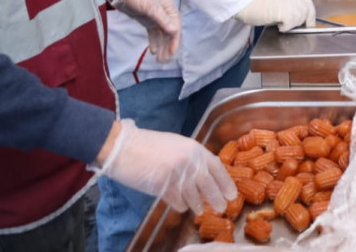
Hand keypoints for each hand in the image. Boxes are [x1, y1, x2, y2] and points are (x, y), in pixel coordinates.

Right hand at [96, 119, 235, 213]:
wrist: (124, 147)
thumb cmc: (149, 145)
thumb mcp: (177, 144)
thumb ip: (192, 157)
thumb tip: (204, 173)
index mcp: (194, 148)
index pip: (217, 167)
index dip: (226, 182)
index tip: (231, 193)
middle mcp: (189, 161)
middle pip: (209, 184)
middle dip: (217, 198)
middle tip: (222, 208)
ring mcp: (176, 174)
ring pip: (193, 196)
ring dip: (198, 205)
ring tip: (201, 211)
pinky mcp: (162, 186)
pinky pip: (177, 201)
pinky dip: (181, 205)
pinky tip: (182, 207)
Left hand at [110, 0, 179, 63]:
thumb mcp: (150, 6)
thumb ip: (162, 19)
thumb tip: (174, 31)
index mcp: (169, 8)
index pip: (175, 26)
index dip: (174, 40)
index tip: (171, 52)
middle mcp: (164, 13)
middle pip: (169, 32)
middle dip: (168, 46)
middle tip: (165, 60)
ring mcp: (156, 17)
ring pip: (161, 35)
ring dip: (161, 47)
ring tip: (159, 60)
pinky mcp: (147, 20)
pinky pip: (153, 34)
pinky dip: (154, 42)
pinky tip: (152, 51)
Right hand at [234, 0, 315, 31]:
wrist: (247, 4)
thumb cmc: (260, 7)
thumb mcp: (279, 3)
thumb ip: (291, 8)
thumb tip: (301, 21)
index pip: (308, 3)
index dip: (310, 15)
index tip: (309, 24)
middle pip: (307, 11)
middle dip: (301, 21)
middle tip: (291, 26)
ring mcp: (289, 2)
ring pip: (300, 18)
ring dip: (292, 25)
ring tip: (281, 23)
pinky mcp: (284, 11)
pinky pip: (291, 23)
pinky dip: (286, 27)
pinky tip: (278, 25)